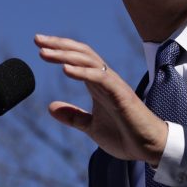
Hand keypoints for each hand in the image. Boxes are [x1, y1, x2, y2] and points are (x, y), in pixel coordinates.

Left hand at [34, 34, 166, 163]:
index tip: (39, 46)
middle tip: (37, 39)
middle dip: (59, 45)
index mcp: (97, 85)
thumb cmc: (125, 135)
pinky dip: (82, 72)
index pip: (77, 59)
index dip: (59, 50)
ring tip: (45, 52)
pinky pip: (99, 77)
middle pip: (81, 53)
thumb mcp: (92, 127)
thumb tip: (51, 107)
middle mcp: (105, 79)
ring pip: (88, 60)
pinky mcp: (120, 94)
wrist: (149, 147)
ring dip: (65, 55)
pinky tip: (65, 70)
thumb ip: (74, 116)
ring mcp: (113, 85)